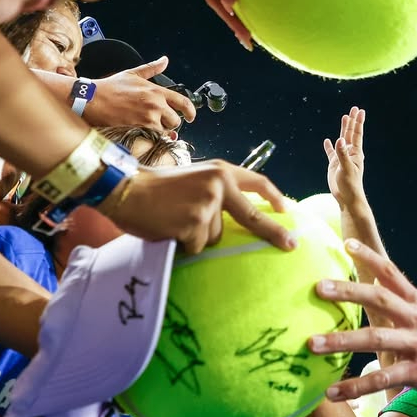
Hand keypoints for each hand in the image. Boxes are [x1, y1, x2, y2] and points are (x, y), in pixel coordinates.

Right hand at [84, 57, 196, 130]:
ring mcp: (148, 117)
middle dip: (171, 123)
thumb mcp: (133, 74)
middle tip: (162, 121)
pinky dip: (152, 135)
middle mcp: (155, 104)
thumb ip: (152, 68)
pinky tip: (142, 128)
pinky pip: (154, 136)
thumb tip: (164, 60)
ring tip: (148, 123)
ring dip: (161, 129)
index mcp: (156, 90)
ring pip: (165, 130)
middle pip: (176, 120)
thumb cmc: (111, 87)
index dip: (191, 112)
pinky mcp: (140, 127)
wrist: (93, 99)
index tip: (191, 117)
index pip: (182, 102)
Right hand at [107, 161, 296, 253]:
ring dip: (197, 237)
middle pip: (252, 216)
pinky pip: (196, 246)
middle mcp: (219, 184)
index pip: (257, 181)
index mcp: (220, 171)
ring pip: (214, 237)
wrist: (125, 188)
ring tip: (174, 221)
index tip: (287, 210)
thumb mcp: (193, 180)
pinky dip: (183, 244)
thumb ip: (217, 193)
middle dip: (273, 233)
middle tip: (291, 245)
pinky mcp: (194, 223)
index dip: (274, 196)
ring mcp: (207, 204)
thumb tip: (235, 220)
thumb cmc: (156, 188)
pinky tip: (168, 229)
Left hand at [307, 239, 416, 402]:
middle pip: (379, 298)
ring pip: (375, 338)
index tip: (347, 244)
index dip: (370, 257)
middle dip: (348, 291)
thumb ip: (403, 300)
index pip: (392, 273)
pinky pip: (382, 378)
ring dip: (341, 341)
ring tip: (312, 344)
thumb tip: (375, 279)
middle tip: (318, 287)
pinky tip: (332, 392)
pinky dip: (355, 386)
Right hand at [323, 106, 367, 210]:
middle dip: (352, 121)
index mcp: (355, 153)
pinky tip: (327, 141)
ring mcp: (341, 158)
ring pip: (341, 140)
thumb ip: (342, 154)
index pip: (356, 134)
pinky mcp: (334, 164)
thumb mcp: (346, 168)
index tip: (360, 111)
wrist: (347, 197)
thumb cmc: (350, 184)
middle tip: (354, 108)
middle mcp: (349, 153)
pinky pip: (331, 152)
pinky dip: (329, 146)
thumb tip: (339, 140)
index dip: (358, 122)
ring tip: (344, 118)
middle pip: (350, 133)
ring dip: (343, 129)